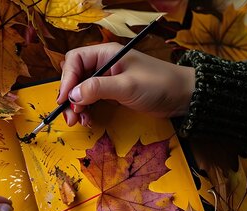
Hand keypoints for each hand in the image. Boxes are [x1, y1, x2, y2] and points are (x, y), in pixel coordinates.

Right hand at [57, 43, 195, 126]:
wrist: (182, 96)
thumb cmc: (159, 84)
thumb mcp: (127, 86)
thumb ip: (98, 88)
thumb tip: (72, 94)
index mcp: (106, 54)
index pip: (75, 60)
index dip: (66, 79)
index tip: (64, 98)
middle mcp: (104, 64)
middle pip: (74, 76)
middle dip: (68, 95)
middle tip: (70, 115)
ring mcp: (107, 79)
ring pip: (80, 90)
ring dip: (76, 106)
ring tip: (79, 120)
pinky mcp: (111, 93)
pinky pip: (90, 99)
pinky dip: (86, 110)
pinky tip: (89, 120)